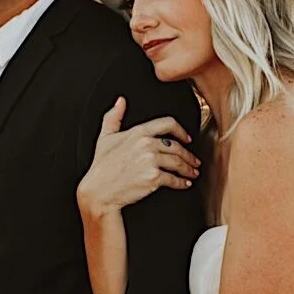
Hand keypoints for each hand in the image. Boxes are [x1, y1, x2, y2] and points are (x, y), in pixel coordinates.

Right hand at [77, 97, 200, 214]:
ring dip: (188, 168)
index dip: (181, 131)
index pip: (168, 123)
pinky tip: (185, 183)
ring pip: (178, 162)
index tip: (187, 138)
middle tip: (194, 161)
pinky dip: (182, 182)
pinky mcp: (153, 178)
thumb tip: (120, 102)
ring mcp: (151, 161)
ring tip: (192, 172)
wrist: (99, 192)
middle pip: (177, 146)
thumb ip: (113, 117)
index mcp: (138, 133)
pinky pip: (174, 179)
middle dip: (188, 155)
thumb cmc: (101, 167)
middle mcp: (147, 145)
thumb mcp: (105, 138)